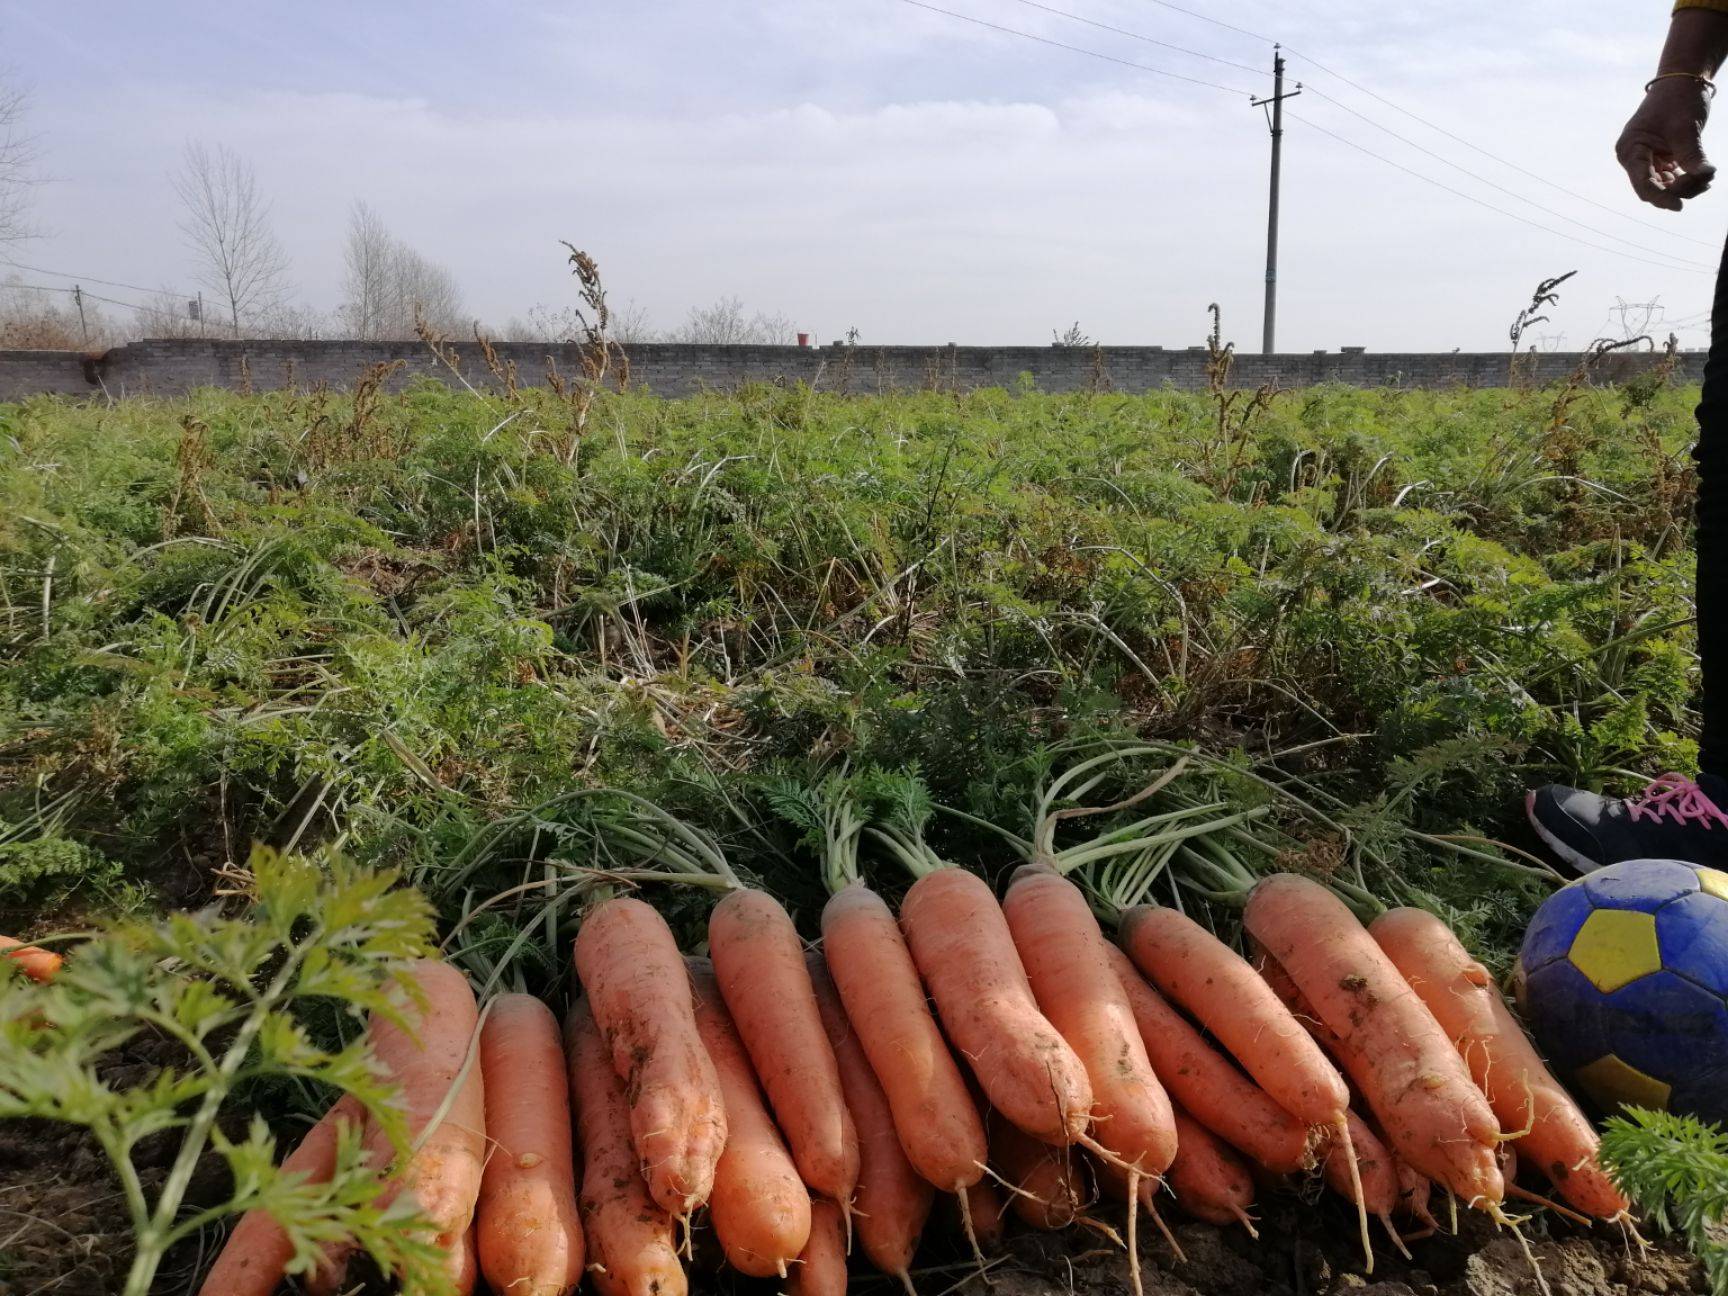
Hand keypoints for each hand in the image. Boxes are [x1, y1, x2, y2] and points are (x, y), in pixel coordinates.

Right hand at [1616, 78, 1714, 209]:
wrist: (1684, 79)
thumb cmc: (1680, 99)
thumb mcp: (1686, 129)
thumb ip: (1693, 157)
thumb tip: (1705, 179)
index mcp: (1630, 149)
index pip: (1643, 182)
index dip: (1661, 197)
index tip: (1680, 206)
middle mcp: (1633, 157)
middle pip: (1652, 187)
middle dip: (1677, 190)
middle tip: (1703, 184)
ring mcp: (1646, 158)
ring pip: (1663, 185)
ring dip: (1685, 186)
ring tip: (1706, 178)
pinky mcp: (1659, 157)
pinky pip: (1670, 177)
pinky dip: (1686, 178)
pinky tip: (1702, 176)